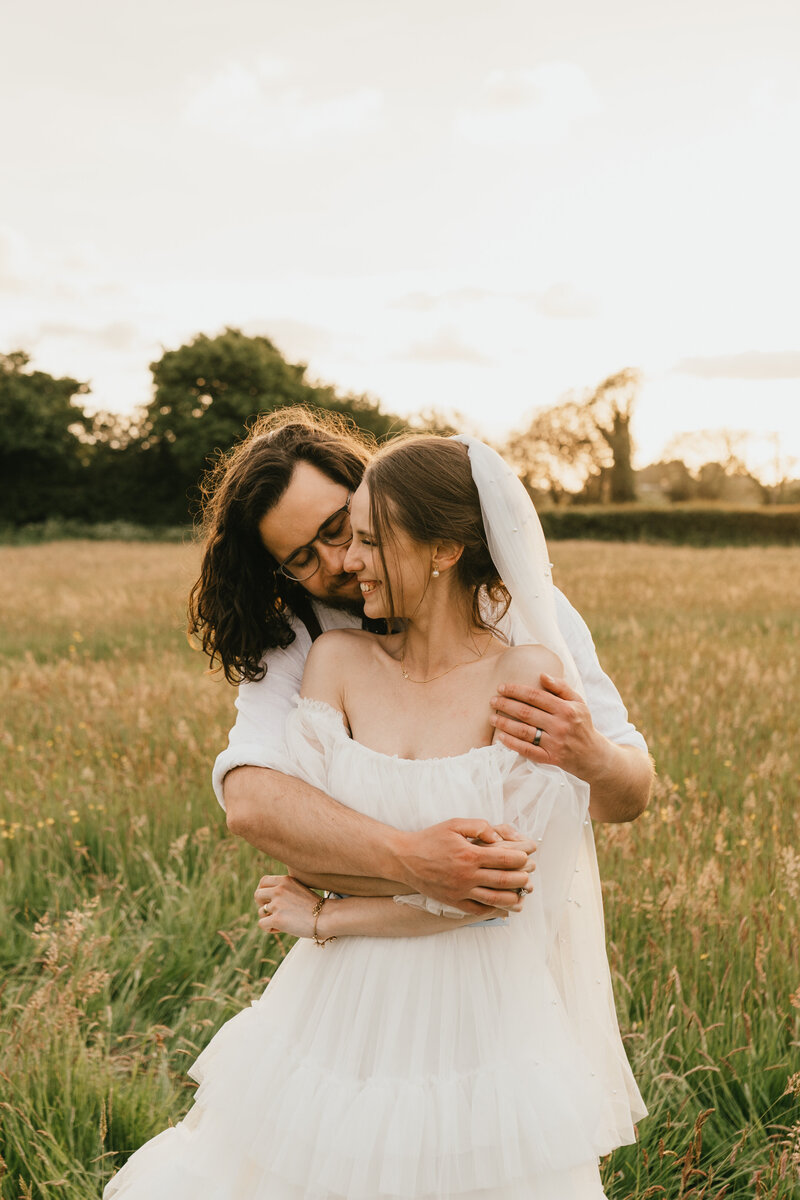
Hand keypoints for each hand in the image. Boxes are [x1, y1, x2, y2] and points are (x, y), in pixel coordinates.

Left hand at [254, 874, 318, 938]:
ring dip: (269, 918)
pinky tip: (281, 929)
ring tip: (283, 922)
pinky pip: (262, 924)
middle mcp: (279, 890)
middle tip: (273, 912)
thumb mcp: (298, 889)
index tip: (268, 900)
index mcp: (285, 880)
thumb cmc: (315, 906)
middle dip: (262, 905)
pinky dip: (270, 929)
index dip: (263, 891)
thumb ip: (284, 889)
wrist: (326, 917)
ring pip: (260, 912)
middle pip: (257, 895)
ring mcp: (277, 904)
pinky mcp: (277, 919)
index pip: (263, 882)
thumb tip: (267, 898)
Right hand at [394, 819, 534, 915]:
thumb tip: (498, 837)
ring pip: (495, 899)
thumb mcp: (454, 824)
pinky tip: (504, 907)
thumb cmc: (431, 839)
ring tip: (522, 895)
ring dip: (513, 897)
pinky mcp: (454, 902)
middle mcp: (467, 875)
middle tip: (529, 876)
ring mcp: (461, 891)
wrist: (405, 858)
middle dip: (522, 878)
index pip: (504, 859)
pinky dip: (494, 910)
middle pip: (504, 880)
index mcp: (469, 854)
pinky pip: (479, 910)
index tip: (528, 857)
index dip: (521, 858)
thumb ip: (479, 826)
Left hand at [490, 673, 607, 780]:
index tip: (501, 687)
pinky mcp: (550, 758)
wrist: (592, 754)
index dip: (516, 690)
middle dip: (506, 705)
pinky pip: (527, 750)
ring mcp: (554, 743)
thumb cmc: (581, 724)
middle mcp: (560, 725)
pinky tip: (501, 737)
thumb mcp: (578, 702)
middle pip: (526, 713)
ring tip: (492, 717)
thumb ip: (561, 688)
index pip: (536, 696)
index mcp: (566, 709)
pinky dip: (512, 744)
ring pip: (524, 731)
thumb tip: (542, 675)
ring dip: (505, 723)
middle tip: (492, 700)